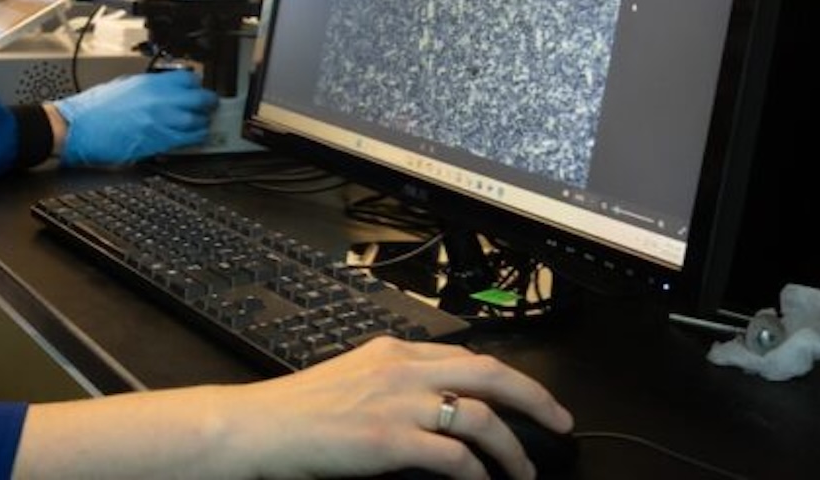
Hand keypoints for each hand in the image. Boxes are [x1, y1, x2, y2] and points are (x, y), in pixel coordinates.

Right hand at [55, 69, 218, 166]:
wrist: (78, 128)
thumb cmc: (93, 109)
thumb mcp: (125, 86)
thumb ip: (149, 87)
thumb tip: (166, 89)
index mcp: (150, 83)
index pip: (189, 79)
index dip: (196, 85)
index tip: (196, 90)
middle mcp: (159, 101)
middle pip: (200, 100)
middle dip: (207, 104)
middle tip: (208, 106)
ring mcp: (160, 123)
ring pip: (197, 122)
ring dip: (202, 123)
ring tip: (201, 124)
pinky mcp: (156, 143)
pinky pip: (186, 141)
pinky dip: (193, 139)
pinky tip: (192, 138)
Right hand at [230, 336, 573, 479]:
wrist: (258, 427)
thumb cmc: (297, 413)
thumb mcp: (352, 381)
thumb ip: (395, 385)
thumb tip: (437, 409)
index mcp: (392, 351)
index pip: (467, 356)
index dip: (509, 378)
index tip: (531, 399)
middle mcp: (401, 370)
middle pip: (490, 374)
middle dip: (535, 399)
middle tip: (560, 424)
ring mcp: (397, 403)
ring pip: (480, 417)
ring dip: (512, 450)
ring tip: (523, 473)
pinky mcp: (389, 440)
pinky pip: (454, 457)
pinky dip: (477, 473)